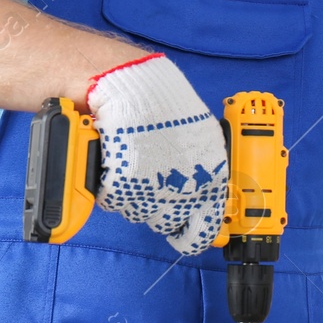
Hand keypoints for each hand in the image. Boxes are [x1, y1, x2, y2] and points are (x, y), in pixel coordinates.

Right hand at [85, 53, 228, 255]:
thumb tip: (203, 190)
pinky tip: (119, 158)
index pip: (203, 231)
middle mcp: (184, 192)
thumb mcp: (201, 138)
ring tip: (136, 160)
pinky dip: (112, 183)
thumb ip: (202, 170)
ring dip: (135, 193)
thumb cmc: (166, 106)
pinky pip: (113, 199)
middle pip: (165, 222)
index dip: (191, 236)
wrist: (132, 87)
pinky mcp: (121, 189)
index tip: (184, 235)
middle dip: (158, 206)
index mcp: (210, 181)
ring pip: (137, 211)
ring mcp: (151, 193)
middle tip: (152, 180)